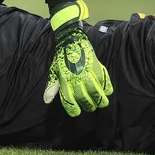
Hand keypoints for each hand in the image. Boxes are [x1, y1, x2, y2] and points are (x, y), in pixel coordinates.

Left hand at [43, 0, 112, 116]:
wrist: (71, 40)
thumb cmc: (62, 58)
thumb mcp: (54, 71)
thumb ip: (52, 86)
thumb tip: (46, 100)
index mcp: (65, 79)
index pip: (69, 98)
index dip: (73, 108)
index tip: (77, 113)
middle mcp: (76, 77)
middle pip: (84, 97)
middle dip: (88, 105)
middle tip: (91, 108)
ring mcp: (87, 71)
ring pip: (95, 90)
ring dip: (100, 99)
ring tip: (101, 103)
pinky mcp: (96, 65)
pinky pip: (104, 79)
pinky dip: (107, 86)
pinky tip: (108, 91)